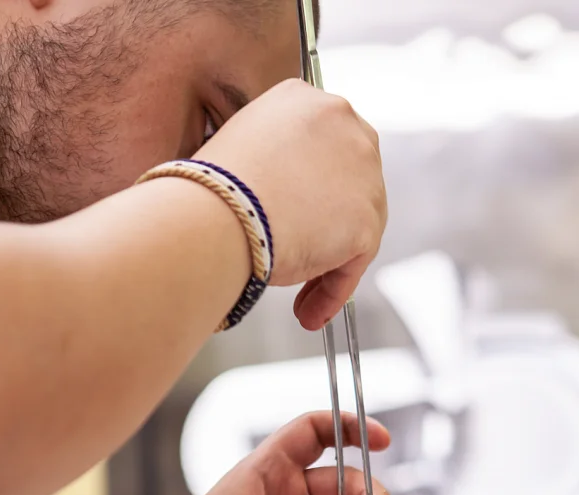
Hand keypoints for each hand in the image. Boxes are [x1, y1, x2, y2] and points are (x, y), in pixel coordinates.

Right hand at [198, 80, 385, 330]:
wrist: (217, 215)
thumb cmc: (211, 191)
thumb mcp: (239, 153)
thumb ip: (272, 165)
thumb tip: (277, 202)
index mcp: (306, 99)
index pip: (324, 149)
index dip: (312, 191)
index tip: (293, 219)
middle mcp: (345, 124)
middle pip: (349, 186)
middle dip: (327, 228)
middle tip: (302, 262)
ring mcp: (363, 174)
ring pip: (354, 228)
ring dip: (328, 266)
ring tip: (300, 301)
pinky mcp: (367, 222)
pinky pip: (352, 265)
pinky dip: (332, 292)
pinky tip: (308, 312)